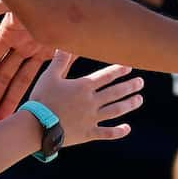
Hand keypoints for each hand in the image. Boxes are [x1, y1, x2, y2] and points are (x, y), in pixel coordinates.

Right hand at [0, 0, 50, 117]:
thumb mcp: (13, 0)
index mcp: (7, 33)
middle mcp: (20, 44)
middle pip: (2, 75)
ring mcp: (37, 50)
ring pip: (21, 81)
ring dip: (11, 99)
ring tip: (2, 120)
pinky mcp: (54, 53)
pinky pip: (43, 76)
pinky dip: (37, 90)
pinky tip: (32, 106)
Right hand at [28, 51, 143, 146]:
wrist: (36, 126)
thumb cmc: (42, 99)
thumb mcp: (50, 76)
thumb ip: (60, 61)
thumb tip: (64, 44)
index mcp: (83, 87)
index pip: (106, 76)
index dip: (119, 70)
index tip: (129, 67)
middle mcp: (91, 102)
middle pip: (115, 92)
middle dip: (129, 86)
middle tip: (140, 82)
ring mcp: (91, 118)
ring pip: (115, 110)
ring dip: (129, 104)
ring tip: (139, 99)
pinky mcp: (88, 134)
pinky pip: (107, 133)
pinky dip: (118, 131)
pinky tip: (128, 128)